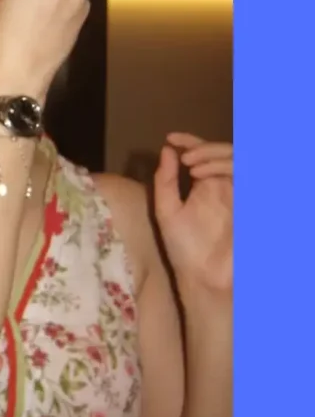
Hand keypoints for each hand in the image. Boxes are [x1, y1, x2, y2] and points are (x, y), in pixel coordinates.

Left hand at [153, 132, 232, 293]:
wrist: (203, 278)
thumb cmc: (185, 250)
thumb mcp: (167, 211)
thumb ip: (166, 180)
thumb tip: (168, 150)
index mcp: (207, 185)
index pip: (204, 153)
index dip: (191, 140)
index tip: (171, 137)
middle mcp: (226, 186)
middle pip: (225, 152)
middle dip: (205, 147)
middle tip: (186, 158)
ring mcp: (240, 194)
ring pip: (239, 159)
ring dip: (216, 156)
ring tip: (193, 166)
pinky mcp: (250, 205)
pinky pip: (248, 177)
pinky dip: (229, 169)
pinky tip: (207, 176)